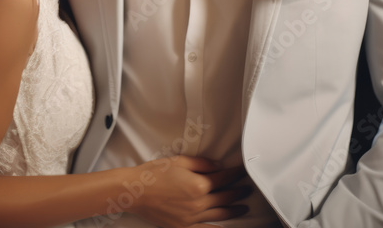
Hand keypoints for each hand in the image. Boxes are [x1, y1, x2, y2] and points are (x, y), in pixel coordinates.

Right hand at [128, 156, 251, 227]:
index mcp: (199, 184)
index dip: (234, 174)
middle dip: (238, 191)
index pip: (223, 178)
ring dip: (234, 209)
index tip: (241, 172)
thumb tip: (218, 166)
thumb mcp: (179, 161)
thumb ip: (202, 163)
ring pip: (219, 214)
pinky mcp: (184, 226)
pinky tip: (225, 226)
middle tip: (247, 189)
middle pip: (225, 197)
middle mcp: (199, 203)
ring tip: (243, 207)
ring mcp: (192, 217)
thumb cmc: (154, 174)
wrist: (135, 191)